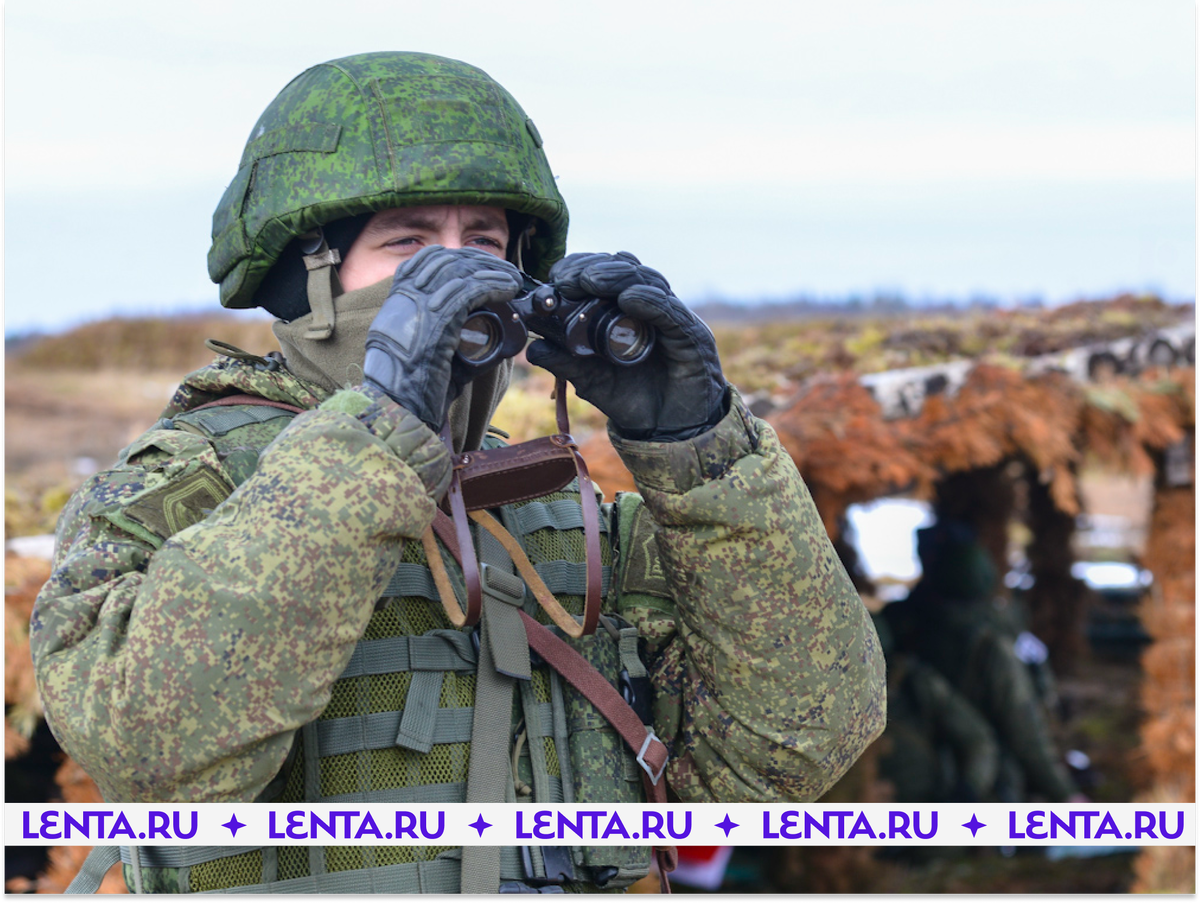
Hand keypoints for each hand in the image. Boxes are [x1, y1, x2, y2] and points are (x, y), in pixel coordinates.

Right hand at [362, 246, 521, 428]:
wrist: (399, 406)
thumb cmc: (414, 387)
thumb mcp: (424, 349)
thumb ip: (446, 331)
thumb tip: (485, 330)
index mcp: (397, 302)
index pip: (424, 260)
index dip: (455, 256)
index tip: (478, 262)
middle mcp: (405, 298)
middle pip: (446, 260)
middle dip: (478, 260)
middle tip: (503, 269)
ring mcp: (419, 306)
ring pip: (460, 272)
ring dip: (492, 271)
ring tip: (512, 279)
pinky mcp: (438, 318)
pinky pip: (471, 290)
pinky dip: (494, 285)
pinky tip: (509, 288)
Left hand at [526, 252, 726, 440]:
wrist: (668, 431)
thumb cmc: (633, 398)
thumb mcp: (591, 381)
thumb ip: (566, 362)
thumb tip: (533, 348)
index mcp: (623, 310)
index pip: (603, 273)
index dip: (579, 268)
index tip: (555, 276)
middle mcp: (648, 305)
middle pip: (624, 268)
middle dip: (593, 267)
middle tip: (568, 278)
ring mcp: (671, 316)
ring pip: (646, 280)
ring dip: (616, 276)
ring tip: (590, 281)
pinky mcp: (691, 334)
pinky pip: (670, 310)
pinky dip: (649, 301)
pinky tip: (628, 299)